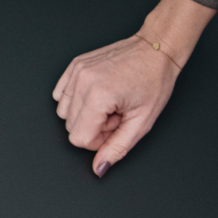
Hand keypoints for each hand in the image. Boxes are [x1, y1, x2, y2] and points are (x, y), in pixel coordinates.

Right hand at [51, 0, 214, 176]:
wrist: (155, 49)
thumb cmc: (154, 80)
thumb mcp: (142, 122)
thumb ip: (117, 148)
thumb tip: (99, 168)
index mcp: (99, 96)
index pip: (78, 138)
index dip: (98, 140)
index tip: (116, 127)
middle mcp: (83, 81)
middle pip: (69, 126)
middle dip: (92, 127)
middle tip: (116, 113)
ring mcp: (76, 71)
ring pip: (63, 112)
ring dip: (85, 114)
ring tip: (108, 103)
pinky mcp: (74, 65)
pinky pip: (62, 94)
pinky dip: (77, 100)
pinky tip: (98, 94)